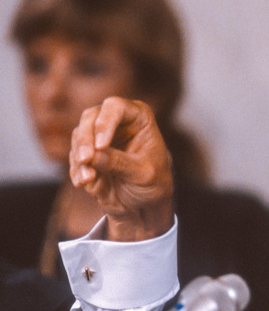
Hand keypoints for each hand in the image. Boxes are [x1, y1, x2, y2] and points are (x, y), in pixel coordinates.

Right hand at [70, 97, 173, 241]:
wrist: (144, 204)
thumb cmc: (153, 183)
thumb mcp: (142, 174)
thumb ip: (119, 163)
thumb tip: (93, 156)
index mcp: (138, 118)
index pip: (116, 107)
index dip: (105, 123)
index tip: (101, 145)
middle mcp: (117, 121)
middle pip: (90, 117)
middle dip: (85, 139)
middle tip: (86, 159)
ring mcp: (99, 136)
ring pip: (78, 135)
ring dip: (80, 157)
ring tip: (89, 178)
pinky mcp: (87, 153)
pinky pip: (73, 155)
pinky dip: (76, 169)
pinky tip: (83, 182)